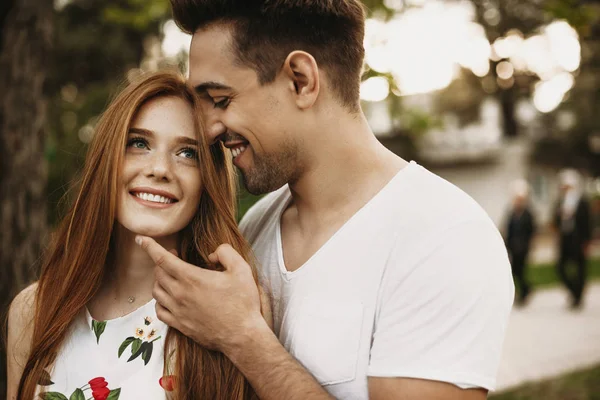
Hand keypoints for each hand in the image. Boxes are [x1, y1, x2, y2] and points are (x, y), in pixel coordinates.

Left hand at [136, 236, 265, 353]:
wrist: (242, 336)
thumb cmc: (243, 303)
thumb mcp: (242, 269)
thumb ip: (226, 253)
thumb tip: (212, 254)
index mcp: (192, 278)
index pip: (162, 259)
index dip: (149, 246)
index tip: (141, 239)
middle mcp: (180, 294)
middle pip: (158, 273)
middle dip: (162, 261)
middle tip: (174, 256)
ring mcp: (178, 311)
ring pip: (156, 291)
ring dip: (159, 280)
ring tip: (171, 275)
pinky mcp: (180, 325)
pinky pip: (159, 310)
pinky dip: (159, 301)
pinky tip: (168, 298)